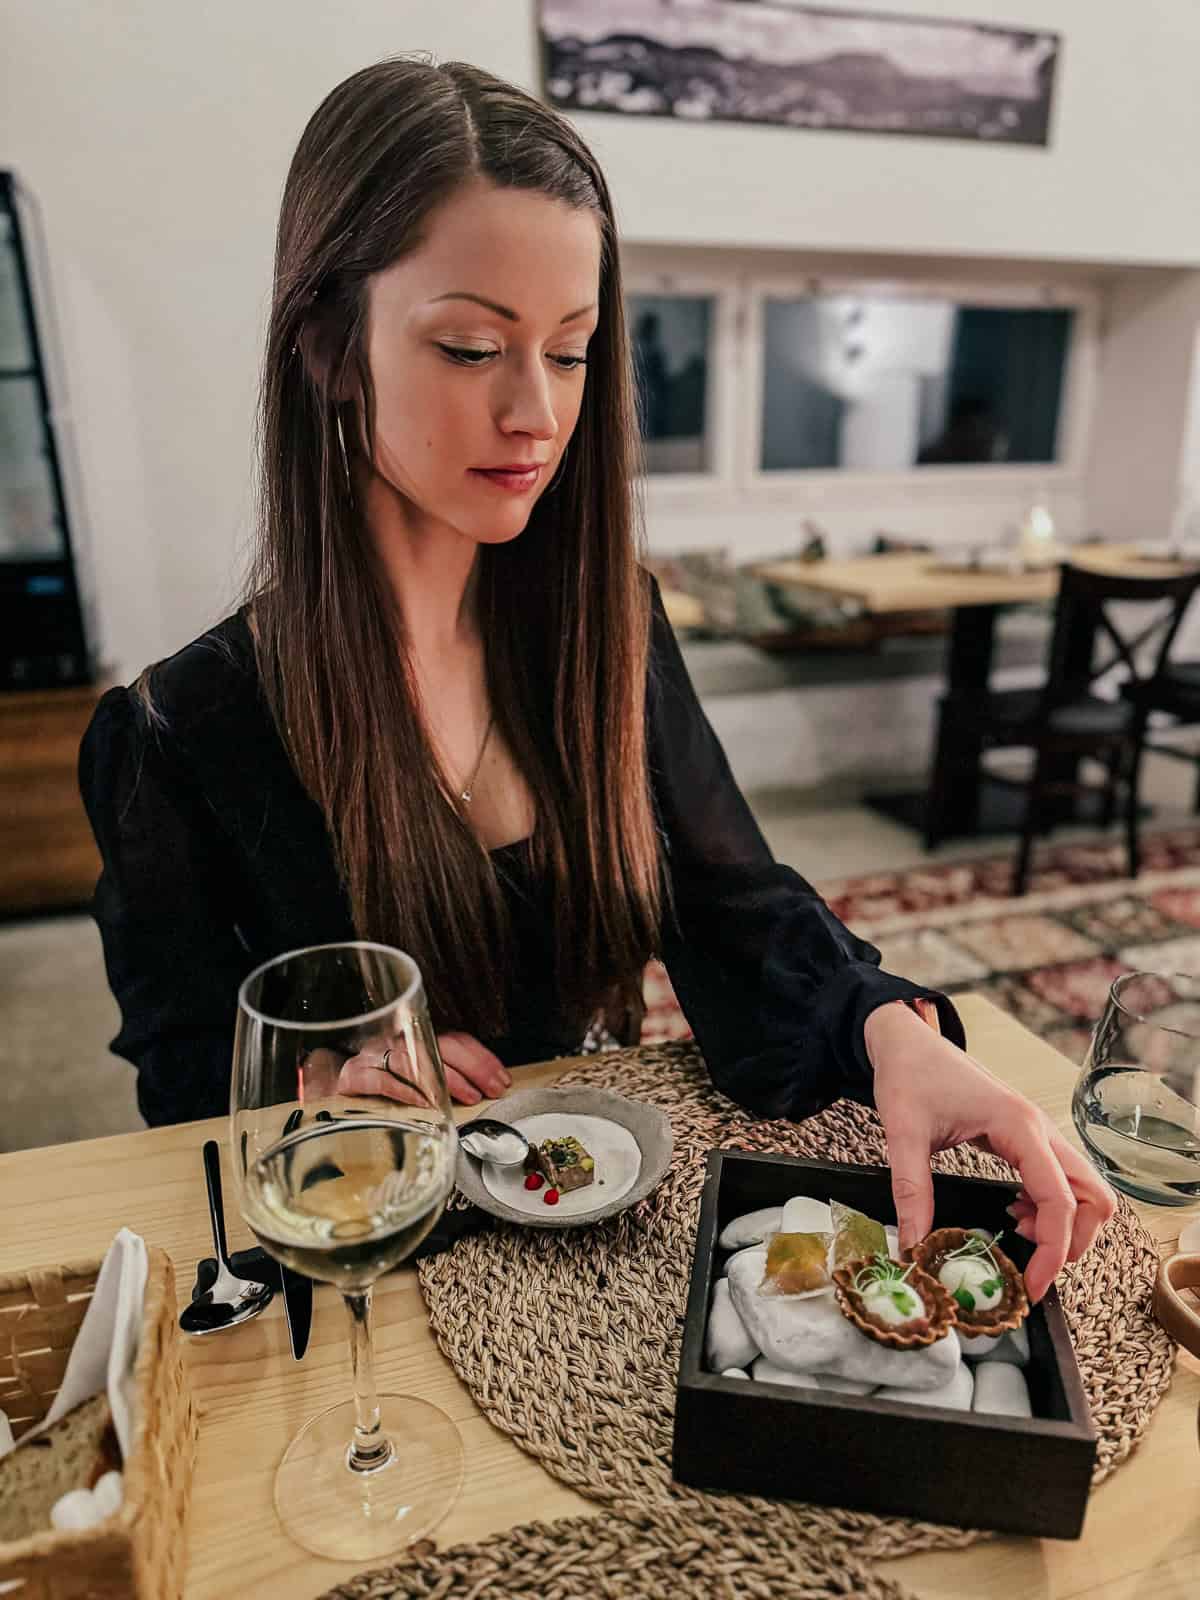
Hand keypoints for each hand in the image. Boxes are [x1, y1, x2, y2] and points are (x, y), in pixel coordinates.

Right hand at [334, 1030, 510, 1105]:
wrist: (323, 1090)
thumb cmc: (374, 1087)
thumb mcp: (414, 1079)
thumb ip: (443, 1077)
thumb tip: (485, 1088)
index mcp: (413, 1039)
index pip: (454, 1040)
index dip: (481, 1058)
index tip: (501, 1079)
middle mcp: (394, 1041)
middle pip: (439, 1046)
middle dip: (471, 1068)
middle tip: (490, 1090)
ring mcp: (372, 1057)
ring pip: (414, 1059)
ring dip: (446, 1079)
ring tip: (467, 1097)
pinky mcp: (352, 1077)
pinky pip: (381, 1080)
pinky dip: (406, 1090)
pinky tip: (425, 1103)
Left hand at [864, 1001, 1115, 1302]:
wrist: (907, 1040)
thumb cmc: (909, 1075)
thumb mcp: (903, 1134)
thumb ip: (911, 1191)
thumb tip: (915, 1246)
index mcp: (1018, 1126)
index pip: (1060, 1198)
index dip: (1055, 1250)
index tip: (1031, 1286)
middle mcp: (1039, 1129)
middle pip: (1093, 1195)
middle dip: (1074, 1241)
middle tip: (1031, 1266)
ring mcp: (1038, 1132)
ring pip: (1084, 1188)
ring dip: (1064, 1223)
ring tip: (1017, 1235)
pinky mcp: (1027, 1136)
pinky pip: (1060, 1179)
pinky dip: (1050, 1206)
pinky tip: (1014, 1212)